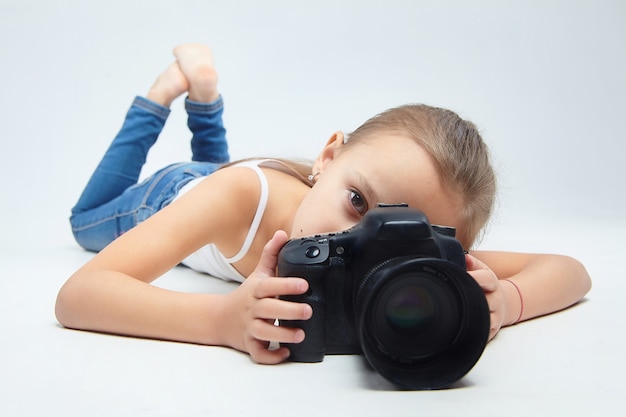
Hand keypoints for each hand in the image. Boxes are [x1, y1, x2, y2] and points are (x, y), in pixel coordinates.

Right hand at [222, 230, 312, 363]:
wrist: (220, 319)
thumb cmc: (246, 296)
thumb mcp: (257, 275)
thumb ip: (271, 254)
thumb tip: (283, 233)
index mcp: (256, 290)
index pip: (269, 286)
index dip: (286, 285)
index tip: (304, 285)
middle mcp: (251, 309)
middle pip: (268, 310)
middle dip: (289, 311)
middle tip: (309, 311)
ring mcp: (248, 327)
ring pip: (263, 333)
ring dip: (282, 336)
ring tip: (300, 335)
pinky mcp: (248, 344)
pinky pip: (258, 353)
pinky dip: (271, 356)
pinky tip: (285, 353)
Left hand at [465, 254, 505, 340]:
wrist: (501, 303)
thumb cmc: (485, 285)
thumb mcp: (481, 270)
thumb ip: (472, 263)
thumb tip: (463, 256)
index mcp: (492, 283)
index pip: (487, 278)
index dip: (476, 277)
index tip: (465, 276)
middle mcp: (496, 300)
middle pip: (488, 301)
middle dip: (474, 300)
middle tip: (456, 299)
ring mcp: (496, 316)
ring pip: (487, 320)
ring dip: (474, 318)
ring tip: (457, 316)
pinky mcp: (492, 330)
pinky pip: (483, 334)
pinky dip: (473, 334)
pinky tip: (461, 331)